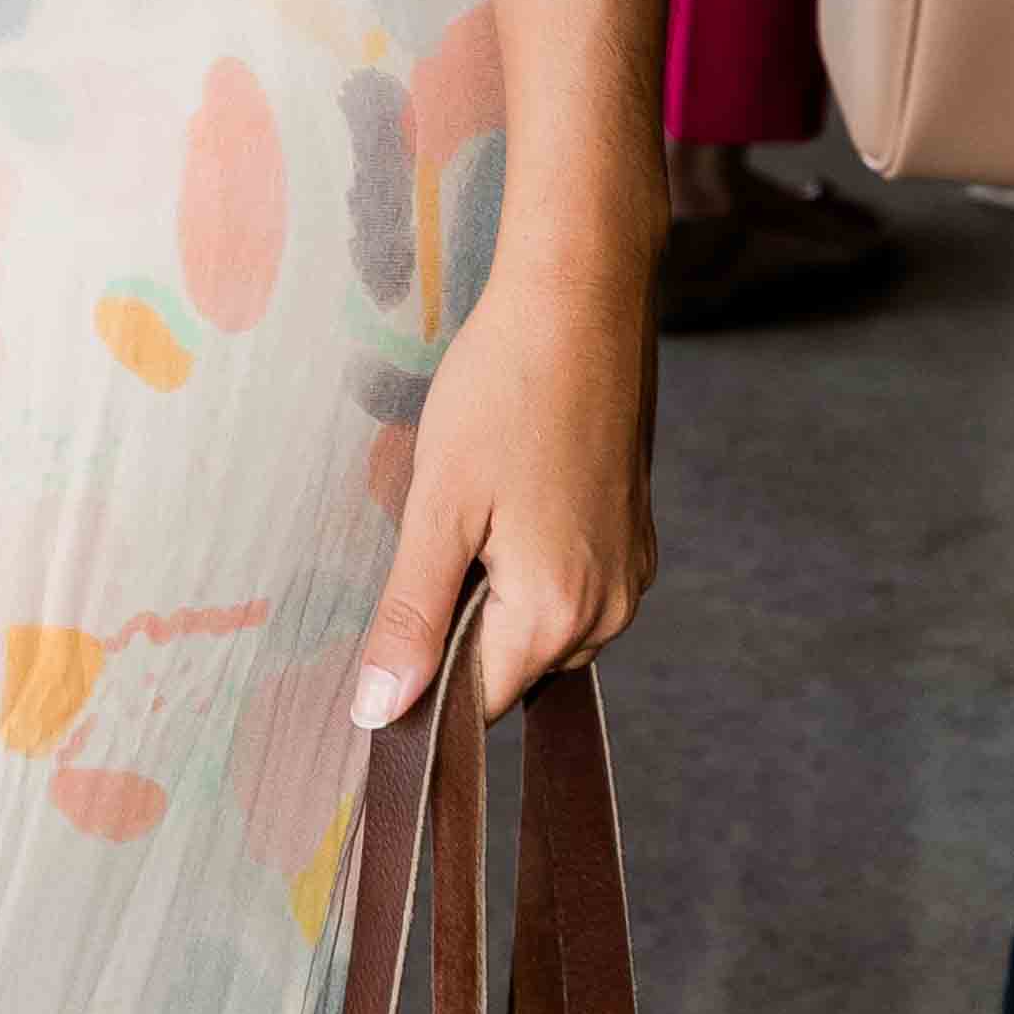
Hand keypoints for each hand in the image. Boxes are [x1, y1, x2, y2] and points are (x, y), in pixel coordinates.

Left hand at [350, 219, 657, 729]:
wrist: (582, 300)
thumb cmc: (505, 391)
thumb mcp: (438, 505)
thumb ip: (411, 616)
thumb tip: (380, 712)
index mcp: (560, 614)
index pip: (480, 701)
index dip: (425, 674)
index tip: (389, 619)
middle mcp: (611, 610)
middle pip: (511, 662)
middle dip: (459, 616)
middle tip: (432, 525)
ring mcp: (630, 571)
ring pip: (538, 620)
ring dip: (493, 583)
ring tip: (472, 496)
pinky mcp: (633, 534)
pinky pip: (569, 580)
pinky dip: (527, 555)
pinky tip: (507, 486)